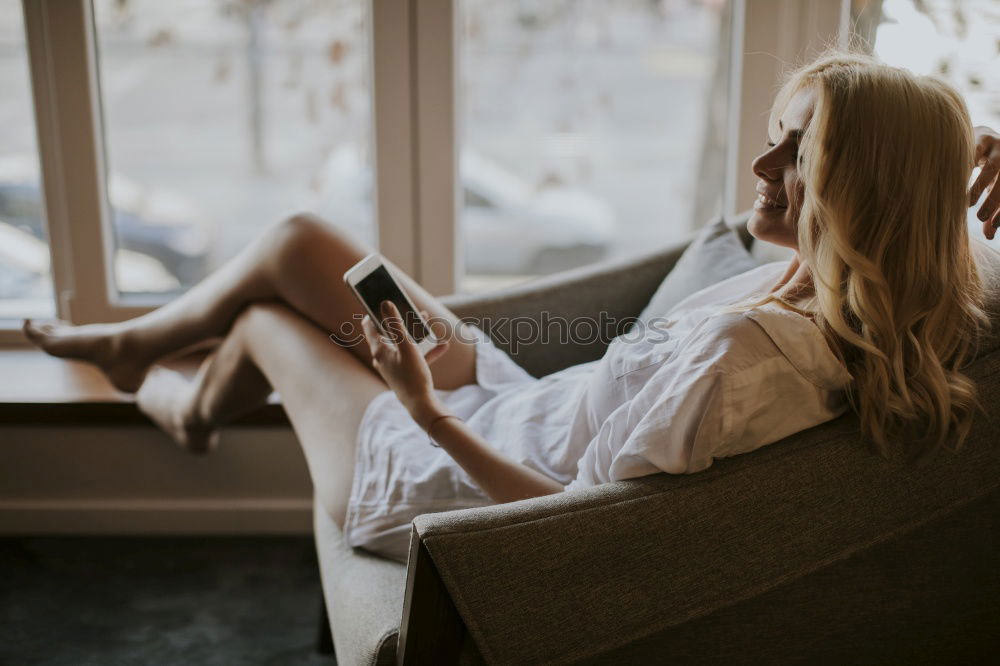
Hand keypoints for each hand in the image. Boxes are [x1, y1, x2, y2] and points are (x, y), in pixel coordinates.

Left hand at [361, 301, 448, 416]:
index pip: (369, 326)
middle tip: (411, 310)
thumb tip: (385, 304)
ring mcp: (394, 365)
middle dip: (402, 321)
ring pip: (404, 343)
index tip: (382, 302)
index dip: (374, 312)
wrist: (421, 404)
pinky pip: (415, 356)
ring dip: (417, 334)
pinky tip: (442, 345)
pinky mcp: (404, 371)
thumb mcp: (407, 346)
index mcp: (379, 350)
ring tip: (427, 324)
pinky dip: (426, 350)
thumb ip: (396, 325)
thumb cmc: (412, 376)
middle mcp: (383, 357)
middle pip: (389, 333)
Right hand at [969, 125, 999, 238]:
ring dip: (979, 187)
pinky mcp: (981, 138)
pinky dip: (966, 168)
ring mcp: (997, 147)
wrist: (982, 137)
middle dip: (994, 201)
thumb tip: (989, 236)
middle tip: (979, 217)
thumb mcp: (992, 192)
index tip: (991, 225)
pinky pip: (974, 154)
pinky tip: (955, 181)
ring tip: (967, 202)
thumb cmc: (989, 171)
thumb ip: (993, 213)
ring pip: (992, 168)